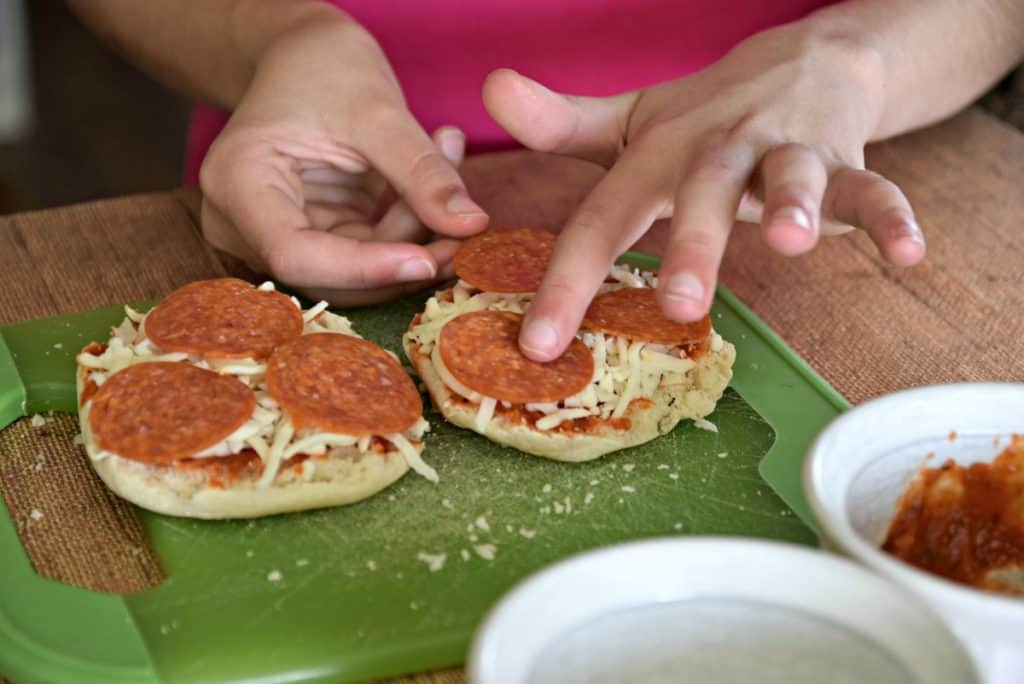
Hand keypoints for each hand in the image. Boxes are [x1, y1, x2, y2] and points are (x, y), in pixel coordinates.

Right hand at [200, 18, 487, 305]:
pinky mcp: (316, 238)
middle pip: (328, 276)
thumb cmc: (324, 66)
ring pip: (357, 272)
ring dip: (414, 239)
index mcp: (237, 184)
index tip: (429, 261)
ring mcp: (278, 235)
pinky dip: (408, 229)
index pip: (295, 256)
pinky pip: (368, 254)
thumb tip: (471, 225)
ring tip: (449, 170)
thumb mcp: (376, 110)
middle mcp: (244, 223)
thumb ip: (420, 171)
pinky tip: (436, 189)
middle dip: (401, 259)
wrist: (306, 55)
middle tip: (467, 229)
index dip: (364, 269)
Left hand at [483, 26, 924, 359]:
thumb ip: (563, 125)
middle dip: (692, 246)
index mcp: (657, 156)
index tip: (540, 346)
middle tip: (678, 304)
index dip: (569, 281)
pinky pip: (872, 187)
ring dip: (793, 203)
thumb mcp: (630, 125)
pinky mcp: (843, 159)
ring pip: (791, 174)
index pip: (604, 220)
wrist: (800, 63)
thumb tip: (490, 91)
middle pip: (700, 194)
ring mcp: (783, 151)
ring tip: (789, 241)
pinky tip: (907, 253)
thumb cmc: (702, 118)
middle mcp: (717, 150)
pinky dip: (890, 217)